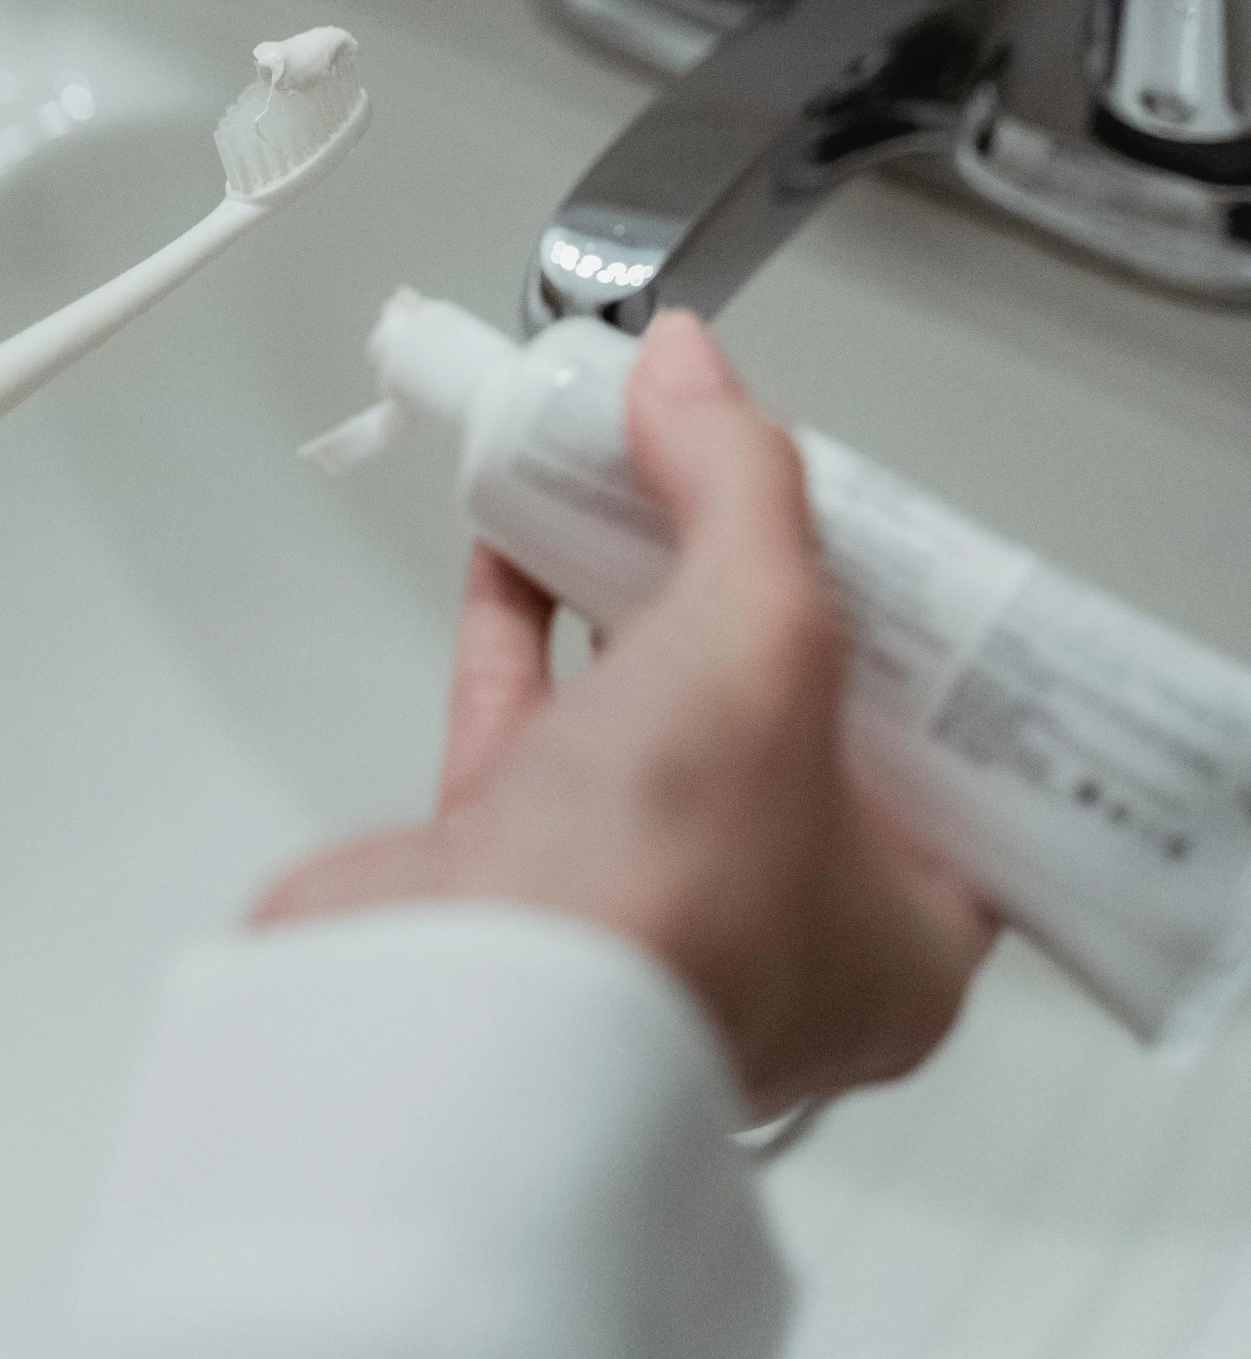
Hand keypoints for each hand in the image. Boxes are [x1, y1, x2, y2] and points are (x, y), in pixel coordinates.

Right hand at [255, 313, 995, 1117]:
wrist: (450, 1014)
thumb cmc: (655, 911)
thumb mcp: (762, 642)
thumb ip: (740, 487)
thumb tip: (696, 374)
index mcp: (894, 926)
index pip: (938, 746)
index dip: (908, 619)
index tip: (875, 519)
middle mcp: (764, 919)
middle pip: (779, 698)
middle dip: (748, 566)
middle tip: (739, 459)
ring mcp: (628, 891)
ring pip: (645, 691)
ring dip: (626, 568)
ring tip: (626, 452)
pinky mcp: (508, 863)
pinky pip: (526, 704)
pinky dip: (521, 607)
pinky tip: (519, 522)